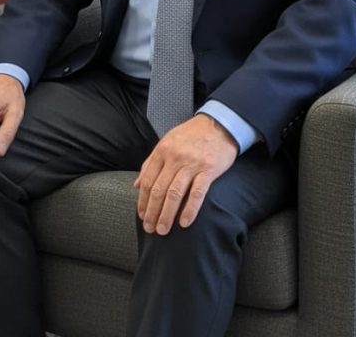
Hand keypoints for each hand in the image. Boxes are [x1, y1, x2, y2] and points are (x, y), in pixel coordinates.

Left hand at [134, 114, 237, 235]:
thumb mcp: (167, 142)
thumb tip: (136, 184)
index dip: (143, 201)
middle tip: (149, 229)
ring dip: (167, 214)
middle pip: (159, 189)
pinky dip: (190, 209)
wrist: (219, 124)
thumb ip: (151, 163)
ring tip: (162, 230)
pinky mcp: (209, 169)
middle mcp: (175, 158)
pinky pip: (197, 193)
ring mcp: (192, 164)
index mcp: (162, 151)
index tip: (142, 216)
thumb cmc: (191, 134)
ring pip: (174, 193)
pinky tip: (185, 222)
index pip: (147, 180)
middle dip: (152, 212)